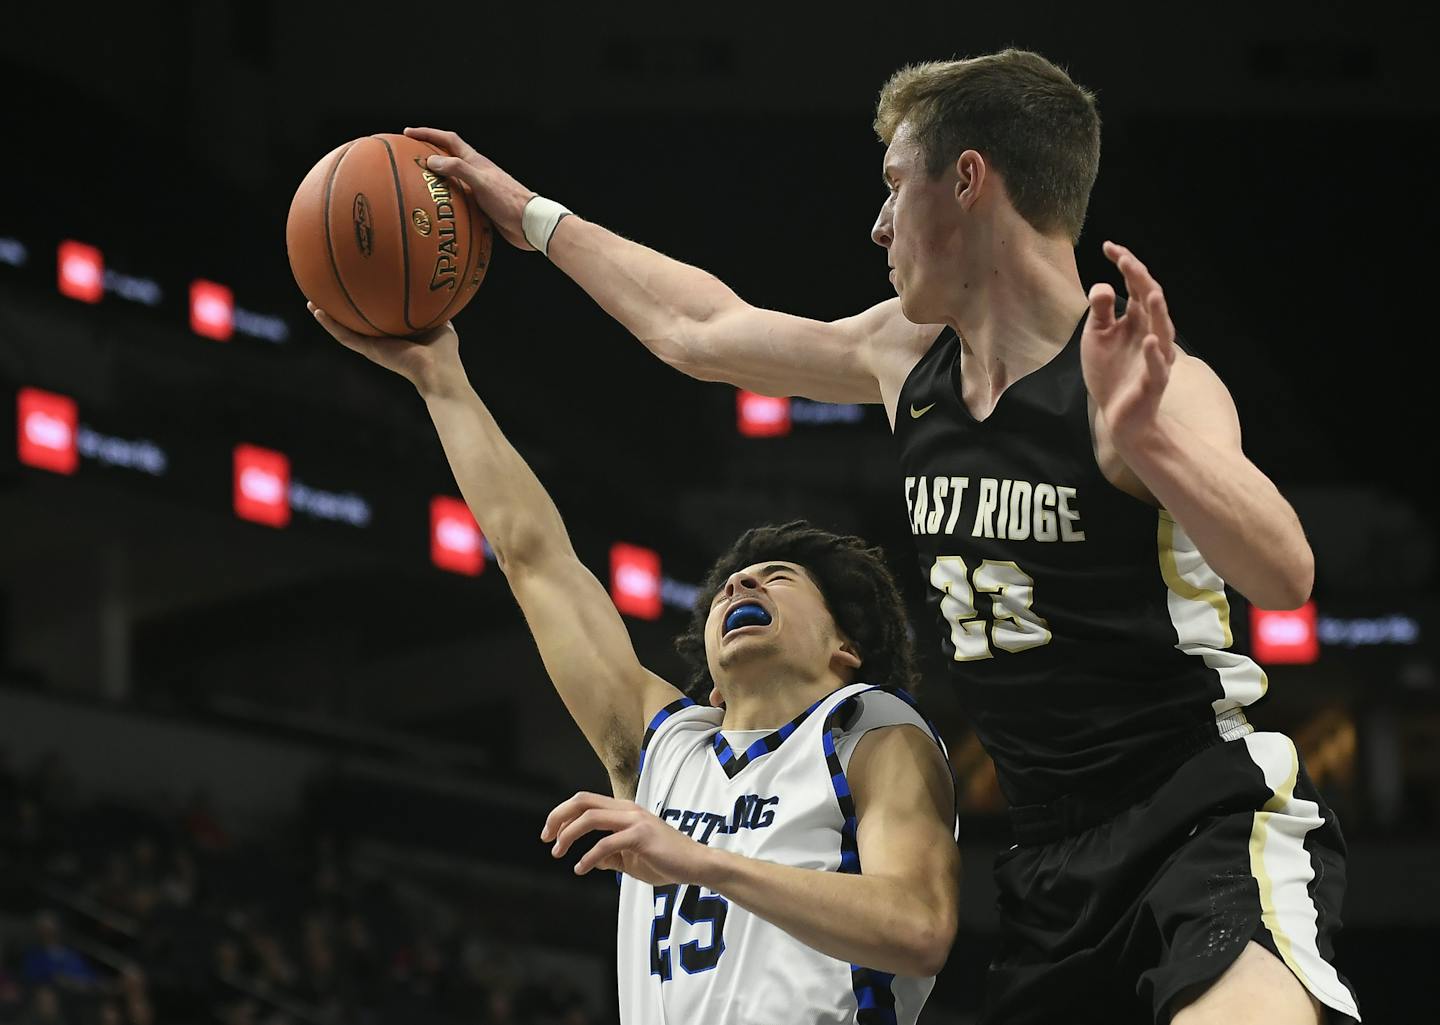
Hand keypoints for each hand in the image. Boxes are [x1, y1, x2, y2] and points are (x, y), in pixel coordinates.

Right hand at [308, 303, 462, 395]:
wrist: (439, 372)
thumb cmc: (445, 352)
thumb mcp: (441, 321)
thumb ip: (435, 305)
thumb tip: (437, 285)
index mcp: (395, 335)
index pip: (376, 317)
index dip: (365, 304)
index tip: (356, 288)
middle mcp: (380, 341)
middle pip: (355, 323)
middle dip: (341, 309)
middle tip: (326, 292)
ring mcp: (372, 347)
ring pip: (343, 330)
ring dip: (326, 316)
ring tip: (310, 300)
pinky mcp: (369, 351)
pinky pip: (344, 336)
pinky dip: (329, 324)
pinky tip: (316, 310)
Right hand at [404, 126, 536, 250]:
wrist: (530, 224)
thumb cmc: (508, 200)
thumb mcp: (480, 182)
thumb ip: (458, 169)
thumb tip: (431, 160)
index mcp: (476, 161)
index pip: (448, 140)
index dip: (428, 134)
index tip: (408, 133)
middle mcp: (476, 172)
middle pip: (448, 157)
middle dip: (428, 153)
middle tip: (408, 157)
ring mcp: (479, 189)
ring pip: (452, 180)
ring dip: (435, 179)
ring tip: (415, 184)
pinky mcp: (482, 207)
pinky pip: (457, 200)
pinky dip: (445, 202)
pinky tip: (435, 211)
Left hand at [542, 792, 709, 885]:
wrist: (697, 865)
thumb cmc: (666, 861)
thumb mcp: (631, 859)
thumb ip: (612, 857)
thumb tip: (592, 860)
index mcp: (624, 811)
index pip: (585, 801)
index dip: (562, 814)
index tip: (549, 834)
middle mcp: (628, 810)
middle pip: (582, 801)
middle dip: (558, 817)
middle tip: (545, 839)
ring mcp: (635, 820)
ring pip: (590, 817)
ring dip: (568, 835)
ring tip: (558, 853)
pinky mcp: (641, 836)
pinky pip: (606, 843)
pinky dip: (588, 857)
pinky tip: (581, 869)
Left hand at [1081, 241, 1178, 441]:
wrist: (1118, 415)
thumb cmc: (1109, 373)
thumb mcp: (1097, 337)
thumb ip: (1100, 311)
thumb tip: (1102, 286)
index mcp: (1137, 320)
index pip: (1136, 285)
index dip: (1125, 265)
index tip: (1108, 246)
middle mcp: (1151, 333)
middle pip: (1151, 300)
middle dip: (1140, 279)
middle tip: (1125, 258)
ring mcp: (1156, 357)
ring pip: (1163, 330)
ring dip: (1158, 312)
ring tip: (1150, 293)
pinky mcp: (1153, 382)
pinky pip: (1157, 366)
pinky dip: (1155, 353)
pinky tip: (1149, 340)